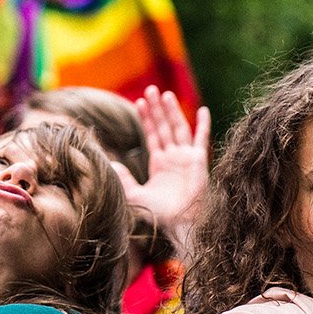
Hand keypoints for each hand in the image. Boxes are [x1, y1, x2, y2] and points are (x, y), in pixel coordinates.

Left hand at [115, 88, 210, 251]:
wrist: (180, 224)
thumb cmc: (159, 214)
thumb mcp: (136, 194)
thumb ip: (124, 179)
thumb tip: (110, 163)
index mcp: (159, 163)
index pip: (152, 134)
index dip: (146, 118)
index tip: (139, 101)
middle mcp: (173, 157)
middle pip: (163, 126)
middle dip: (157, 109)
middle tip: (151, 89)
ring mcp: (186, 157)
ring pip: (178, 128)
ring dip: (172, 111)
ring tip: (166, 94)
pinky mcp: (198, 161)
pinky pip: (201, 139)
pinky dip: (203, 125)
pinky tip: (202, 110)